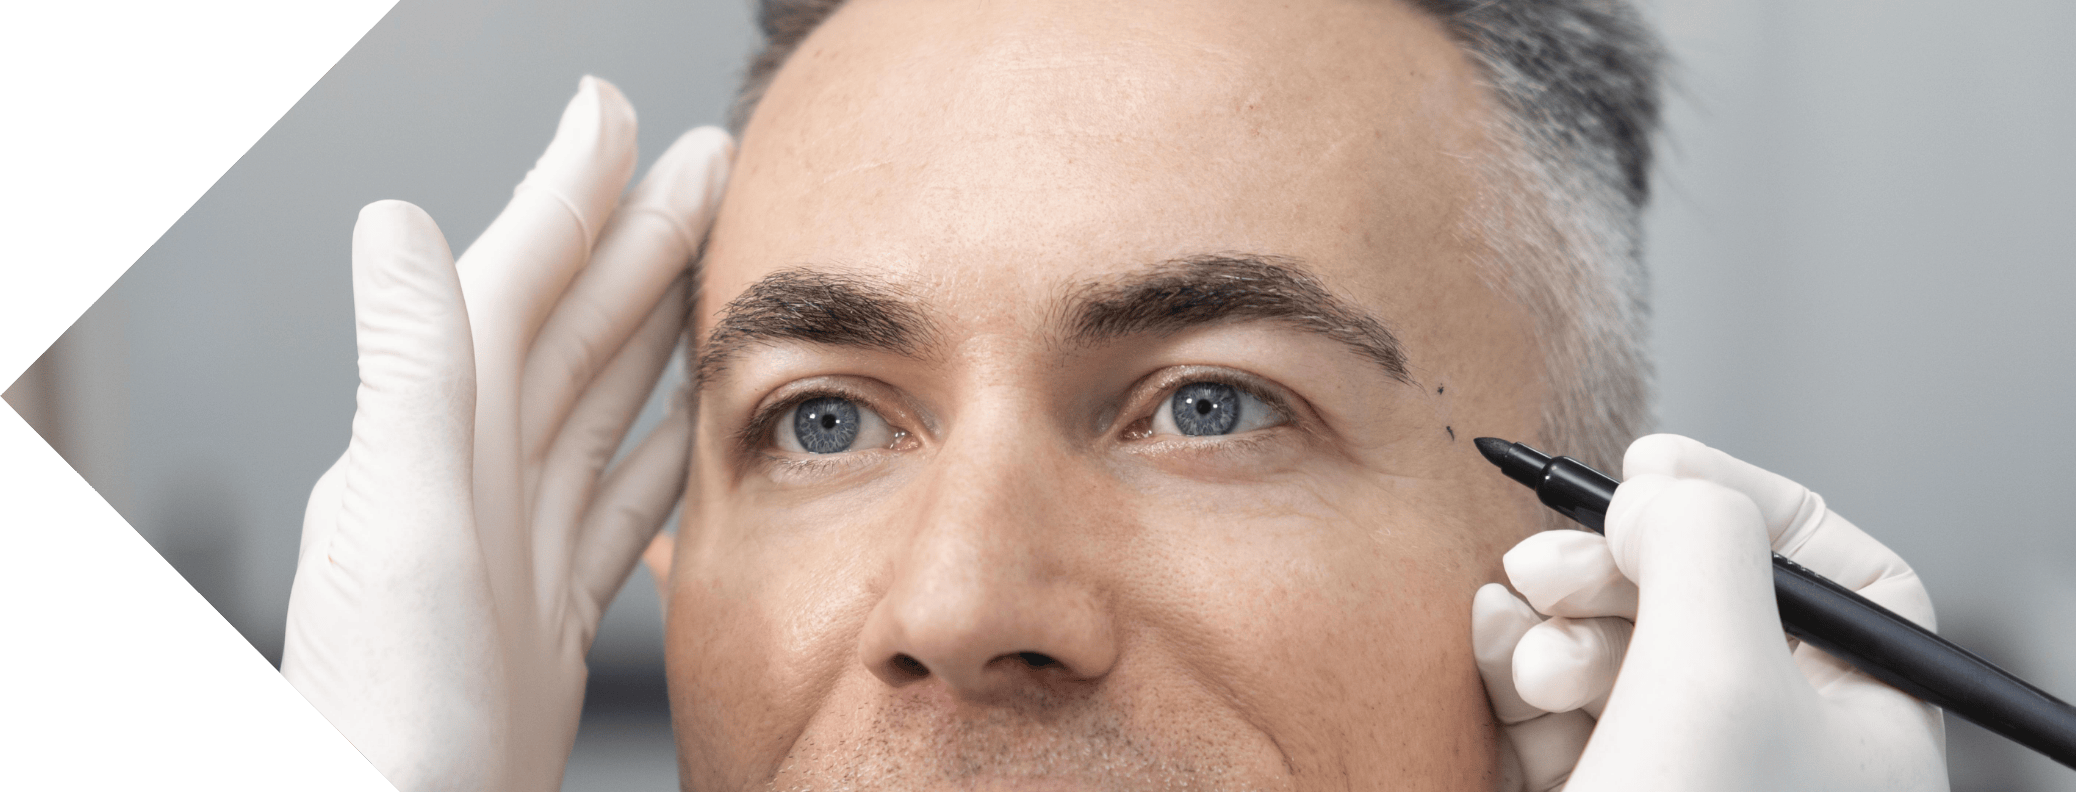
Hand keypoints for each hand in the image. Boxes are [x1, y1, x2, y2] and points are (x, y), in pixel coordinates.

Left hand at [280, 77, 730, 791]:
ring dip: (654, 325)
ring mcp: (513, 549)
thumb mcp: (402, 522)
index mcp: (435, 447)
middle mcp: (470, 485)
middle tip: (707, 162)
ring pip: (598, 406)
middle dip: (636, 241)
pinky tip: (694, 426)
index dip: (568, 198)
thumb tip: (393, 224)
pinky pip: (616, 501)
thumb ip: (412, 373)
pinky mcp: (547, 612)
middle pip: (570, 334)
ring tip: (715, 263)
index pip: (511, 288)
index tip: (617, 118)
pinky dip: (659, 448)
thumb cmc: (391, 715)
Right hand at [1474, 434, 1946, 790]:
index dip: (1743, 501)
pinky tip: (1494, 643)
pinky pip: (1557, 704)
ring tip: (1524, 635)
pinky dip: (1517, 661)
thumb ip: (1700, 542)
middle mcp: (1783, 751)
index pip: (1839, 569)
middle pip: (1703, 598)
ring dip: (1555, 619)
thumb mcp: (1719, 668)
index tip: (1647, 470)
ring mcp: (1688, 777)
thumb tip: (1653, 493)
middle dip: (1613, 564)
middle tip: (1550, 563)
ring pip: (1619, 647)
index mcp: (1867, 726)